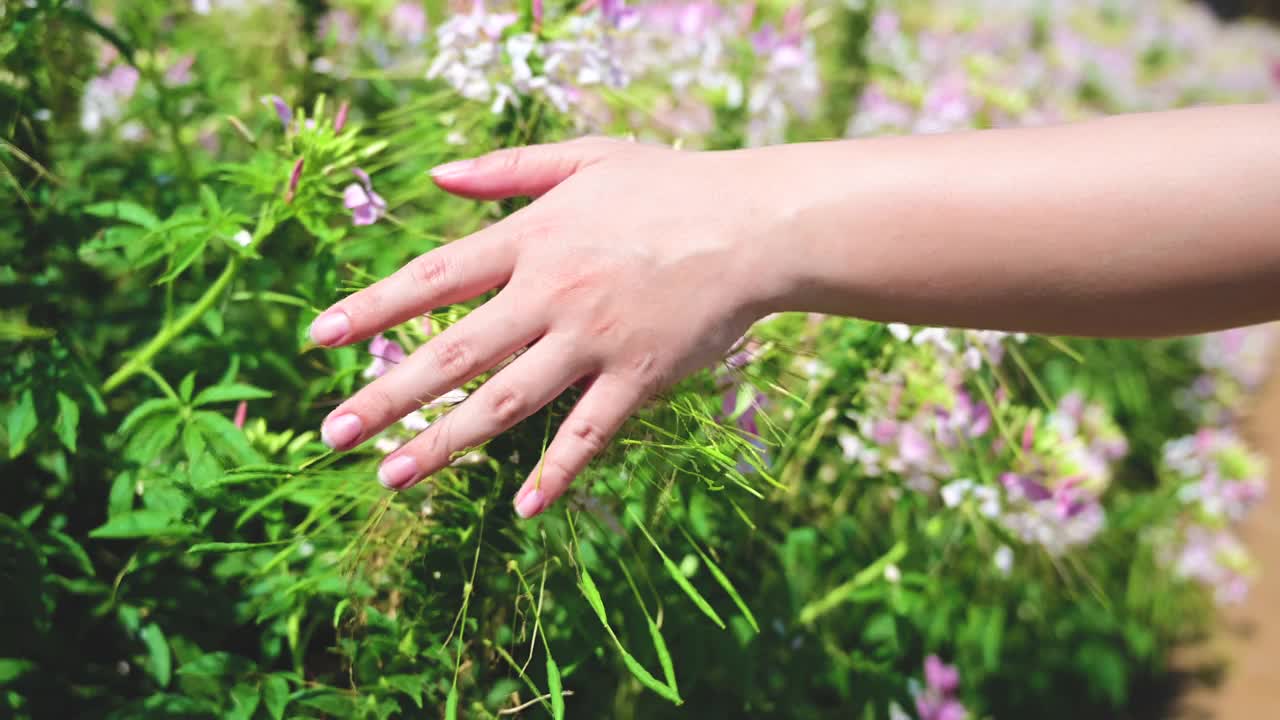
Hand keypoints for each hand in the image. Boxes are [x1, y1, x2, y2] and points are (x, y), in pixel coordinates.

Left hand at [309, 137, 781, 517]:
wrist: (755, 224)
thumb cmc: (669, 186)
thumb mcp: (585, 157)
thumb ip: (506, 170)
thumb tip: (432, 178)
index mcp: (533, 239)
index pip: (435, 278)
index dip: (374, 309)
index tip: (320, 338)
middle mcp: (552, 293)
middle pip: (453, 353)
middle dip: (386, 397)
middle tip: (331, 434)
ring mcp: (595, 340)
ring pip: (506, 401)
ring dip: (445, 443)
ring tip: (391, 476)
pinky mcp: (639, 377)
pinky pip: (589, 433)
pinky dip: (556, 472)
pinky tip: (520, 506)